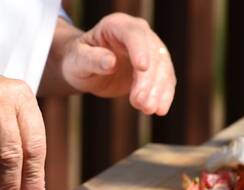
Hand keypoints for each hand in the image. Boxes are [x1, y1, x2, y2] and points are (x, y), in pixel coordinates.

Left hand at [60, 13, 175, 114]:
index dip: (139, 50)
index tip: (142, 68)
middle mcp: (137, 33)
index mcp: (116, 25)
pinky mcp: (154, 68)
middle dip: (149, 79)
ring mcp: (149, 50)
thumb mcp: (78, 61)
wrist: (86, 69)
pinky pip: (165, 79)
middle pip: (152, 53)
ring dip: (158, 90)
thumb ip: (92, 60)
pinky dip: (164, 95)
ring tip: (148, 109)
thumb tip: (110, 62)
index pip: (133, 34)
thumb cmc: (78, 61)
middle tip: (140, 103)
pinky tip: (160, 109)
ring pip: (163, 67)